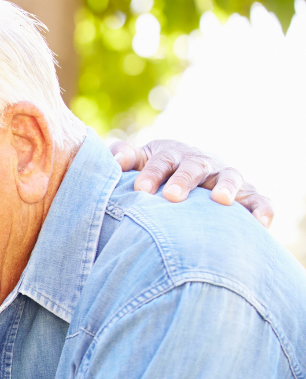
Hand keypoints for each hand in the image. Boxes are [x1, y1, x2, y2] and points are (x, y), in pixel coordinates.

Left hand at [110, 139, 273, 228]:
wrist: (185, 174)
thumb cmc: (153, 173)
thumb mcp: (138, 162)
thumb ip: (125, 158)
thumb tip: (115, 161)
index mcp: (172, 154)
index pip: (162, 160)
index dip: (152, 173)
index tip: (140, 189)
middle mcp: (202, 163)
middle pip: (195, 167)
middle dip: (184, 179)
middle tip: (172, 196)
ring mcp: (225, 177)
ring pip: (230, 177)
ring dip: (226, 187)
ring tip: (221, 200)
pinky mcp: (246, 195)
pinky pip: (259, 200)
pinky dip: (262, 209)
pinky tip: (260, 224)